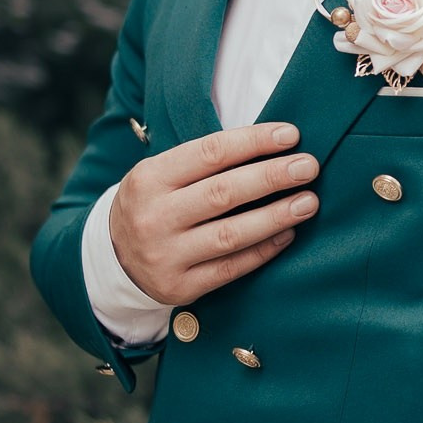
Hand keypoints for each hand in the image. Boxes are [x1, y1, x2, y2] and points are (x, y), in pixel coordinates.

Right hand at [107, 122, 318, 304]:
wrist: (113, 258)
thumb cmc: (154, 203)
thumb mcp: (161, 174)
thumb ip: (205, 162)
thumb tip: (273, 146)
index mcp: (149, 178)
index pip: (210, 153)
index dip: (254, 142)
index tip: (291, 135)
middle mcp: (154, 217)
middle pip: (224, 193)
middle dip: (272, 177)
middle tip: (309, 166)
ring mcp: (165, 255)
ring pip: (231, 234)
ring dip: (276, 216)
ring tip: (308, 202)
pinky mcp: (180, 287)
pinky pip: (231, 268)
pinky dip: (263, 250)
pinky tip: (288, 234)